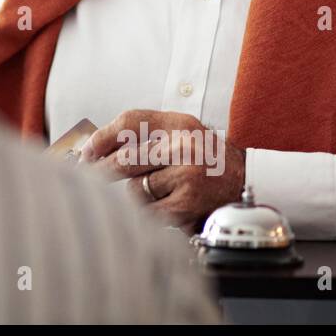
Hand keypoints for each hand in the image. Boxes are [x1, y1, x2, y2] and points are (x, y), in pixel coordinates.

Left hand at [77, 109, 245, 231]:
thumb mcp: (182, 135)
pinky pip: (147, 210)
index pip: (130, 122)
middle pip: (125, 158)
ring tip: (157, 192)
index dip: (102, 137)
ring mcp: (186, 176)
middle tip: (88, 176)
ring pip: (134, 189)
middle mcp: (184, 147)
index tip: (86, 152)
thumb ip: (145, 136)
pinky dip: (148, 213)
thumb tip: (94, 148)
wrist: (249, 187)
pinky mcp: (186, 205)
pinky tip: (164, 208)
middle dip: (100, 171)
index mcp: (181, 124)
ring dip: (135, 195)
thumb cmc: (207, 162)